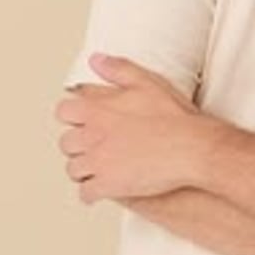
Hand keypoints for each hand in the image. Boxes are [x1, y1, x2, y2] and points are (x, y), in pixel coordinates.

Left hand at [55, 54, 205, 203]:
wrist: (190, 148)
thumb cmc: (172, 116)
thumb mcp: (146, 81)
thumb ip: (117, 69)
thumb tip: (96, 60)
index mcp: (97, 109)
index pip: (64, 111)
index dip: (72, 115)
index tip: (81, 119)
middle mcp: (92, 136)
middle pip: (66, 142)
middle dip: (77, 143)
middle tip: (92, 143)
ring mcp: (98, 162)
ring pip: (74, 169)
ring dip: (83, 168)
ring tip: (96, 165)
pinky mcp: (108, 185)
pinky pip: (87, 193)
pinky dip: (92, 192)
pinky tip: (101, 187)